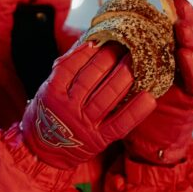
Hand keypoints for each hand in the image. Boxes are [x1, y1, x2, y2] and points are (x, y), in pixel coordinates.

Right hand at [20, 42, 155, 169]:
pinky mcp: (100, 139)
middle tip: (125, 45)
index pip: (71, 66)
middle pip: (91, 78)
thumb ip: (64, 69)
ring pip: (107, 96)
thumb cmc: (48, 114)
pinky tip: (149, 97)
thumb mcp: (46, 90)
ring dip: (125, 77)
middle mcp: (68, 108)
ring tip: (137, 62)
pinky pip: (121, 123)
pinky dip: (136, 111)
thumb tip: (88, 44)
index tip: (102, 39)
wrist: (43, 152)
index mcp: (52, 92)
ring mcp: (85, 124)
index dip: (87, 51)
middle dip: (109, 58)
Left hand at [124, 0, 192, 164]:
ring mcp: (192, 85)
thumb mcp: (126, 79)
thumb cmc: (134, 110)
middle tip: (181, 5)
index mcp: (168, 60)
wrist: (148, 146)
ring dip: (192, 42)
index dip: (175, 15)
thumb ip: (123, 58)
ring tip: (183, 27)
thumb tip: (102, 31)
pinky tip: (186, 56)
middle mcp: (184, 69)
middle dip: (187, 21)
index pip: (174, 34)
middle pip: (190, 41)